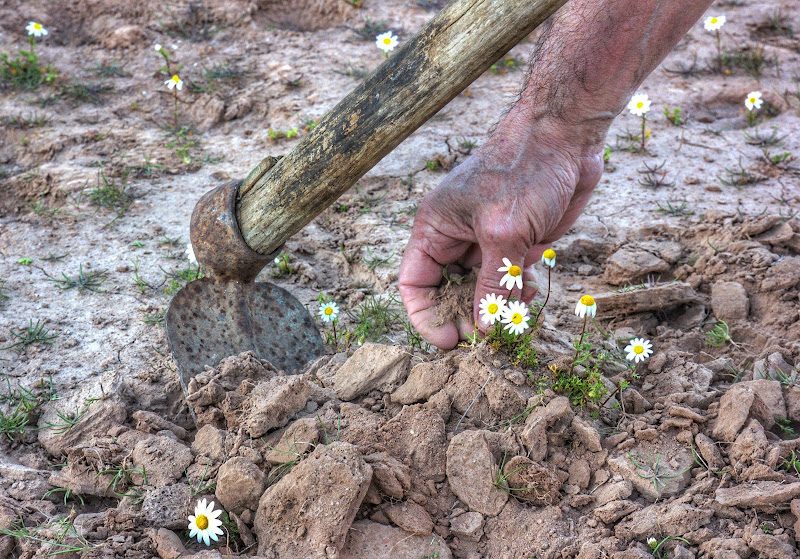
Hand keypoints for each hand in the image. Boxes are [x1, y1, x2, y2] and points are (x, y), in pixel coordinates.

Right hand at [398, 118, 604, 348]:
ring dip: (497, 307)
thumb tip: (485, 328)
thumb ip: (492, 283)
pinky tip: (532, 289)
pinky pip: (507, 280)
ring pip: (481, 291)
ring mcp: (486, 240)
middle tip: (490, 335)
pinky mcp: (515, 242)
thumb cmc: (526, 169)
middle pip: (447, 293)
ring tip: (518, 310)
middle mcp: (455, 237)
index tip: (451, 342)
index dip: (426, 317)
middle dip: (465, 316)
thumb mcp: (505, 231)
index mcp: (435, 228)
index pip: (414, 284)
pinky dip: (518, 292)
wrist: (568, 136)